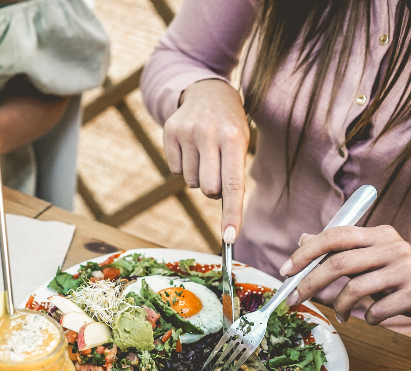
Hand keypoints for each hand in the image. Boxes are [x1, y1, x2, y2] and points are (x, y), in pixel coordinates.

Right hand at [162, 78, 248, 243]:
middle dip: (214, 188)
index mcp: (234, 138)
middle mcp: (210, 134)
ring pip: (191, 182)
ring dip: (199, 176)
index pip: (233, 185)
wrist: (208, 91)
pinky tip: (190, 148)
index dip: (232, 214)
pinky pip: (175, 171)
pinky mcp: (169, 132)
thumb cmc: (230, 126)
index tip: (229, 239)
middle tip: (218, 167)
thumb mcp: (241, 143)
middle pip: (209, 189)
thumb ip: (234, 175)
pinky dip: (184, 166)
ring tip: (204, 152)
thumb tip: (226, 218)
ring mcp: (187, 132)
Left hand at [278, 225, 410, 332]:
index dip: (306, 252)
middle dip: (310, 283)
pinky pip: (377, 310)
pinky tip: (373, 318)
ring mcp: (407, 268)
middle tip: (295, 300)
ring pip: (355, 288)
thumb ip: (340, 252)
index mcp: (379, 234)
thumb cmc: (401, 281)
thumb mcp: (371, 262)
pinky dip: (367, 319)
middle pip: (339, 262)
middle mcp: (393, 246)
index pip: (335, 235)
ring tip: (341, 315)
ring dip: (340, 306)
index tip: (286, 272)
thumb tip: (303, 239)